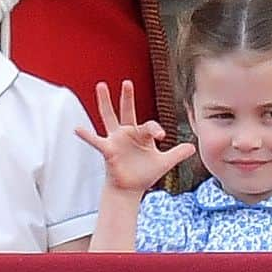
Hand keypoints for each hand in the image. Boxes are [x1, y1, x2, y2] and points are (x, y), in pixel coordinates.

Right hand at [76, 81, 195, 193]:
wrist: (130, 190)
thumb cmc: (144, 174)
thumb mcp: (164, 163)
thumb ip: (178, 153)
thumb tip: (194, 147)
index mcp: (141, 134)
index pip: (149, 125)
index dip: (156, 129)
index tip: (162, 136)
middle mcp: (127, 133)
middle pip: (127, 111)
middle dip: (128, 97)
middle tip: (128, 82)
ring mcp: (116, 140)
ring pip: (109, 117)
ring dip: (105, 102)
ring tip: (100, 86)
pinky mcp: (108, 150)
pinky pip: (96, 141)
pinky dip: (86, 135)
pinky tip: (77, 129)